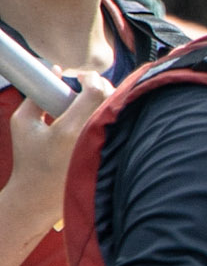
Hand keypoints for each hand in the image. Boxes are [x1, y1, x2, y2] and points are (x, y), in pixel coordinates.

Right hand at [5, 73, 111, 229]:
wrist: (39, 195)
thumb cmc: (29, 158)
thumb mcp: (23, 123)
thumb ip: (35, 96)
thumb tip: (57, 71)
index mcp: (69, 130)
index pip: (96, 92)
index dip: (92, 78)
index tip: (81, 77)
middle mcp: (92, 140)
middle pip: (113, 99)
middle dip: (103, 86)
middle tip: (89, 86)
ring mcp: (106, 150)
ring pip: (122, 113)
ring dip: (111, 100)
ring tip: (93, 100)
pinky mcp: (113, 157)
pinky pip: (124, 129)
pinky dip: (116, 117)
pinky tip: (102, 115)